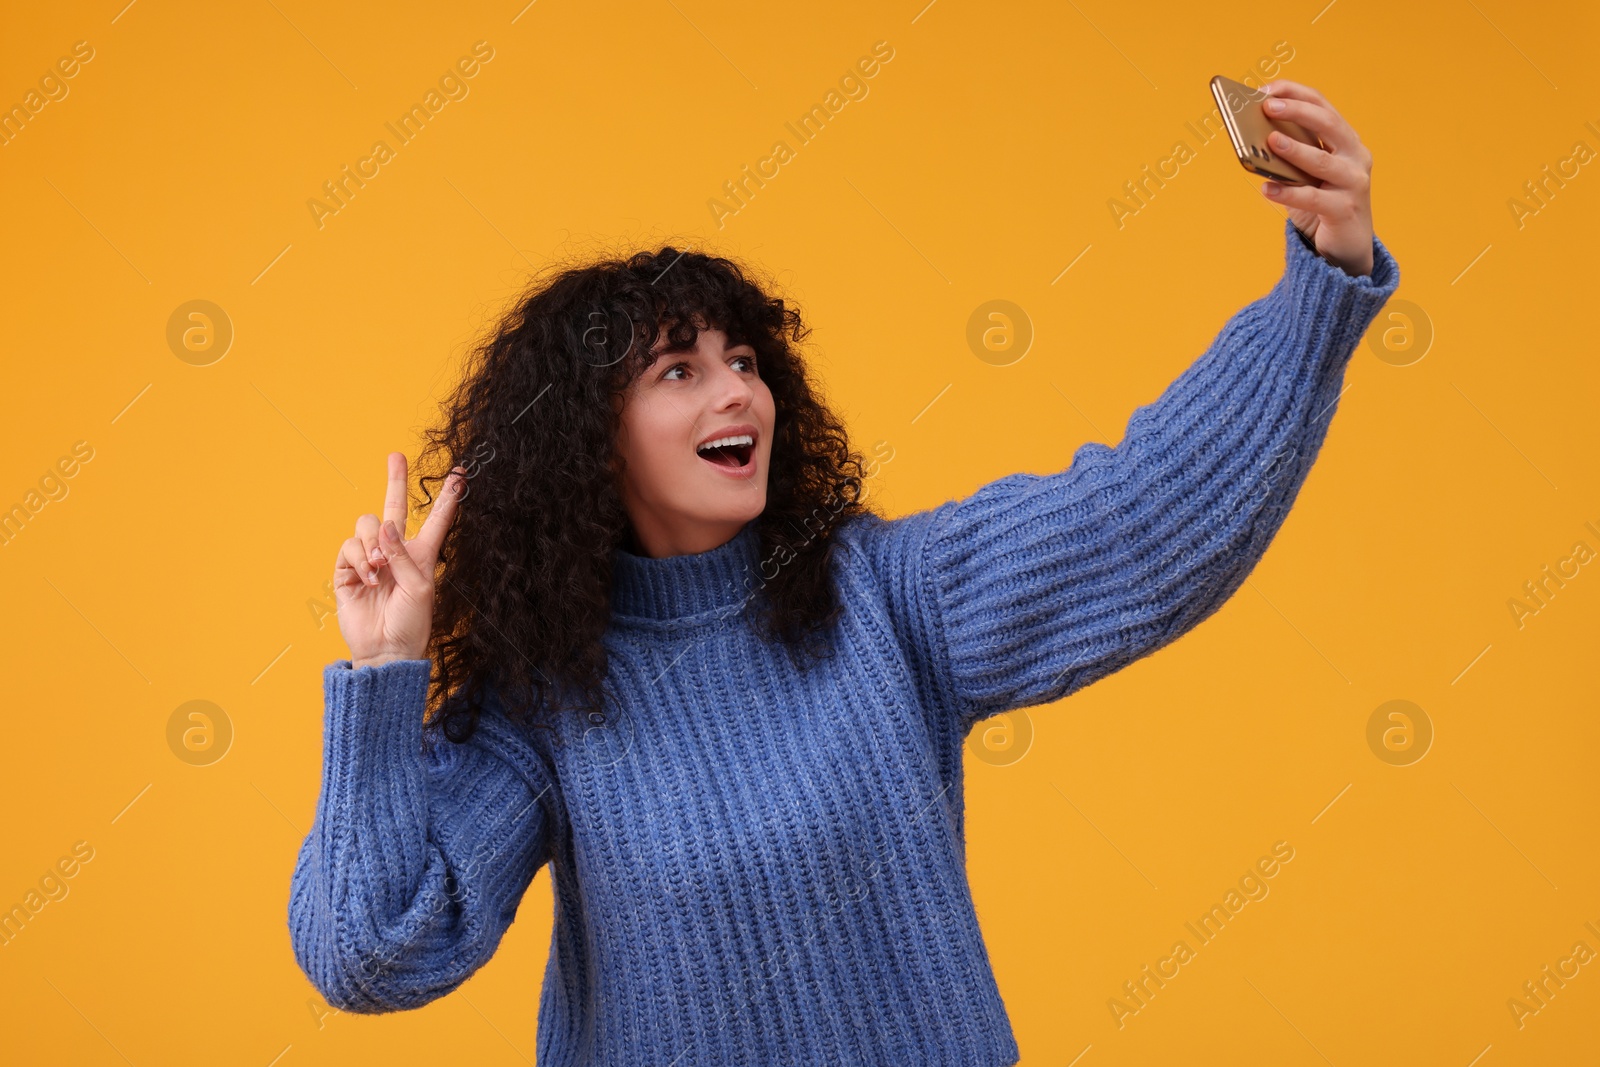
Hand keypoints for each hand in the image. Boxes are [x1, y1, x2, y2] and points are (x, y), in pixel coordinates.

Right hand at [335, 452, 466, 667]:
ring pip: (368, 524)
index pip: (436, 519)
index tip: (459, 474)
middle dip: (395, 480)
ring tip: (379, 568)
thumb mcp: (420, 589)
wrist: (385, 650)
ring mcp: (371, 559)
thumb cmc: (410, 623)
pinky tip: (369, 577)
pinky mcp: (348, 569)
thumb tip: (384, 527)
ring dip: (374, 542)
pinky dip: (360, 559)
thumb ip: (403, 555)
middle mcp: (396, 551)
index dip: (447, 497)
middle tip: (395, 456)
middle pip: (394, 506)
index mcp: (422, 554)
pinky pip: (350, 546)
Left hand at [1258, 80, 1375, 276]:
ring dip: (1294, 149)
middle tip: (1267, 106)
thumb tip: (1252, 138)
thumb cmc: (1320, 204)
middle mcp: (1355, 156)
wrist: (1344, 248)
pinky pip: (1312, 199)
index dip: (1295, 94)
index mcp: (1346, 141)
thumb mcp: (1306, 175)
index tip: (1266, 89)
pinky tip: (1267, 190)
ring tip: (1269, 141)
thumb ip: (1289, 156)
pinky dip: (1288, 193)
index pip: (1323, 106)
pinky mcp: (1344, 210)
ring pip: (1321, 161)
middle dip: (1296, 111)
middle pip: (1327, 124)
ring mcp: (1354, 182)